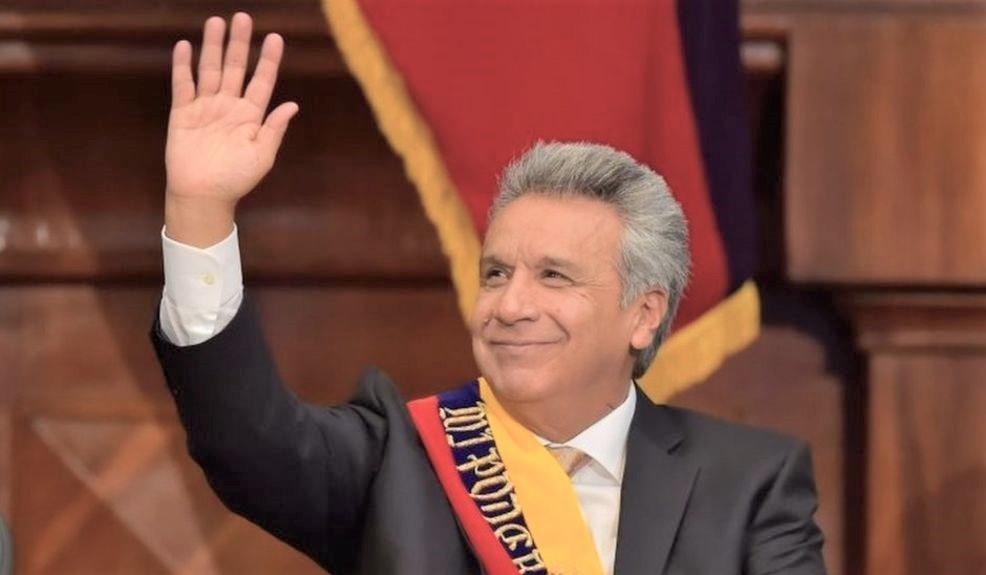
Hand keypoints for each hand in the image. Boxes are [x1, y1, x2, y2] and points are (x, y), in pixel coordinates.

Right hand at [165, 12, 298, 246]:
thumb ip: (274, 129)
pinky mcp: (183, 114)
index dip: (268, 60)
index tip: (275, 38)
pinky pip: (183, 86)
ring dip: (212, 47)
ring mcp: (206, 108)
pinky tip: (185, 47)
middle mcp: (229, 107)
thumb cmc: (236, 179)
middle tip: (242, 18)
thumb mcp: (262, 155)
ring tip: (216, 22)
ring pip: (210, 70)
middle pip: (234, 68)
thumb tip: (292, 104)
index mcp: (251, 116)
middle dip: (239, 44)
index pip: (261, 81)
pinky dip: (183, 67)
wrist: (204, 195)